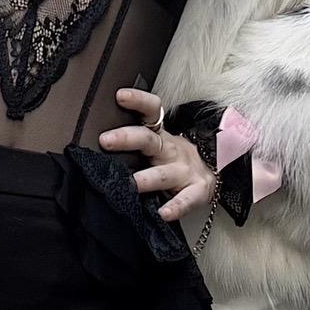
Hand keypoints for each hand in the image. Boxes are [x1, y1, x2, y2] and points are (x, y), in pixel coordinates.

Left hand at [98, 86, 219, 224]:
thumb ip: (134, 144)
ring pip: (164, 174)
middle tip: (105, 140)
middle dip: (128, 139)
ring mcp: (184, 171)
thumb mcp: (158, 146)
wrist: (216, 172)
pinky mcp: (197, 190)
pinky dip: (176, 207)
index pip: (151, 111)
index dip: (138, 101)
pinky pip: (186, 200)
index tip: (120, 96)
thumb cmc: (175, 160)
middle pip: (149, 140)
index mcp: (160, 137)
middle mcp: (171, 150)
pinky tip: (164, 214)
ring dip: (148, 178)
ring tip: (133, 183)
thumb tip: (93, 144)